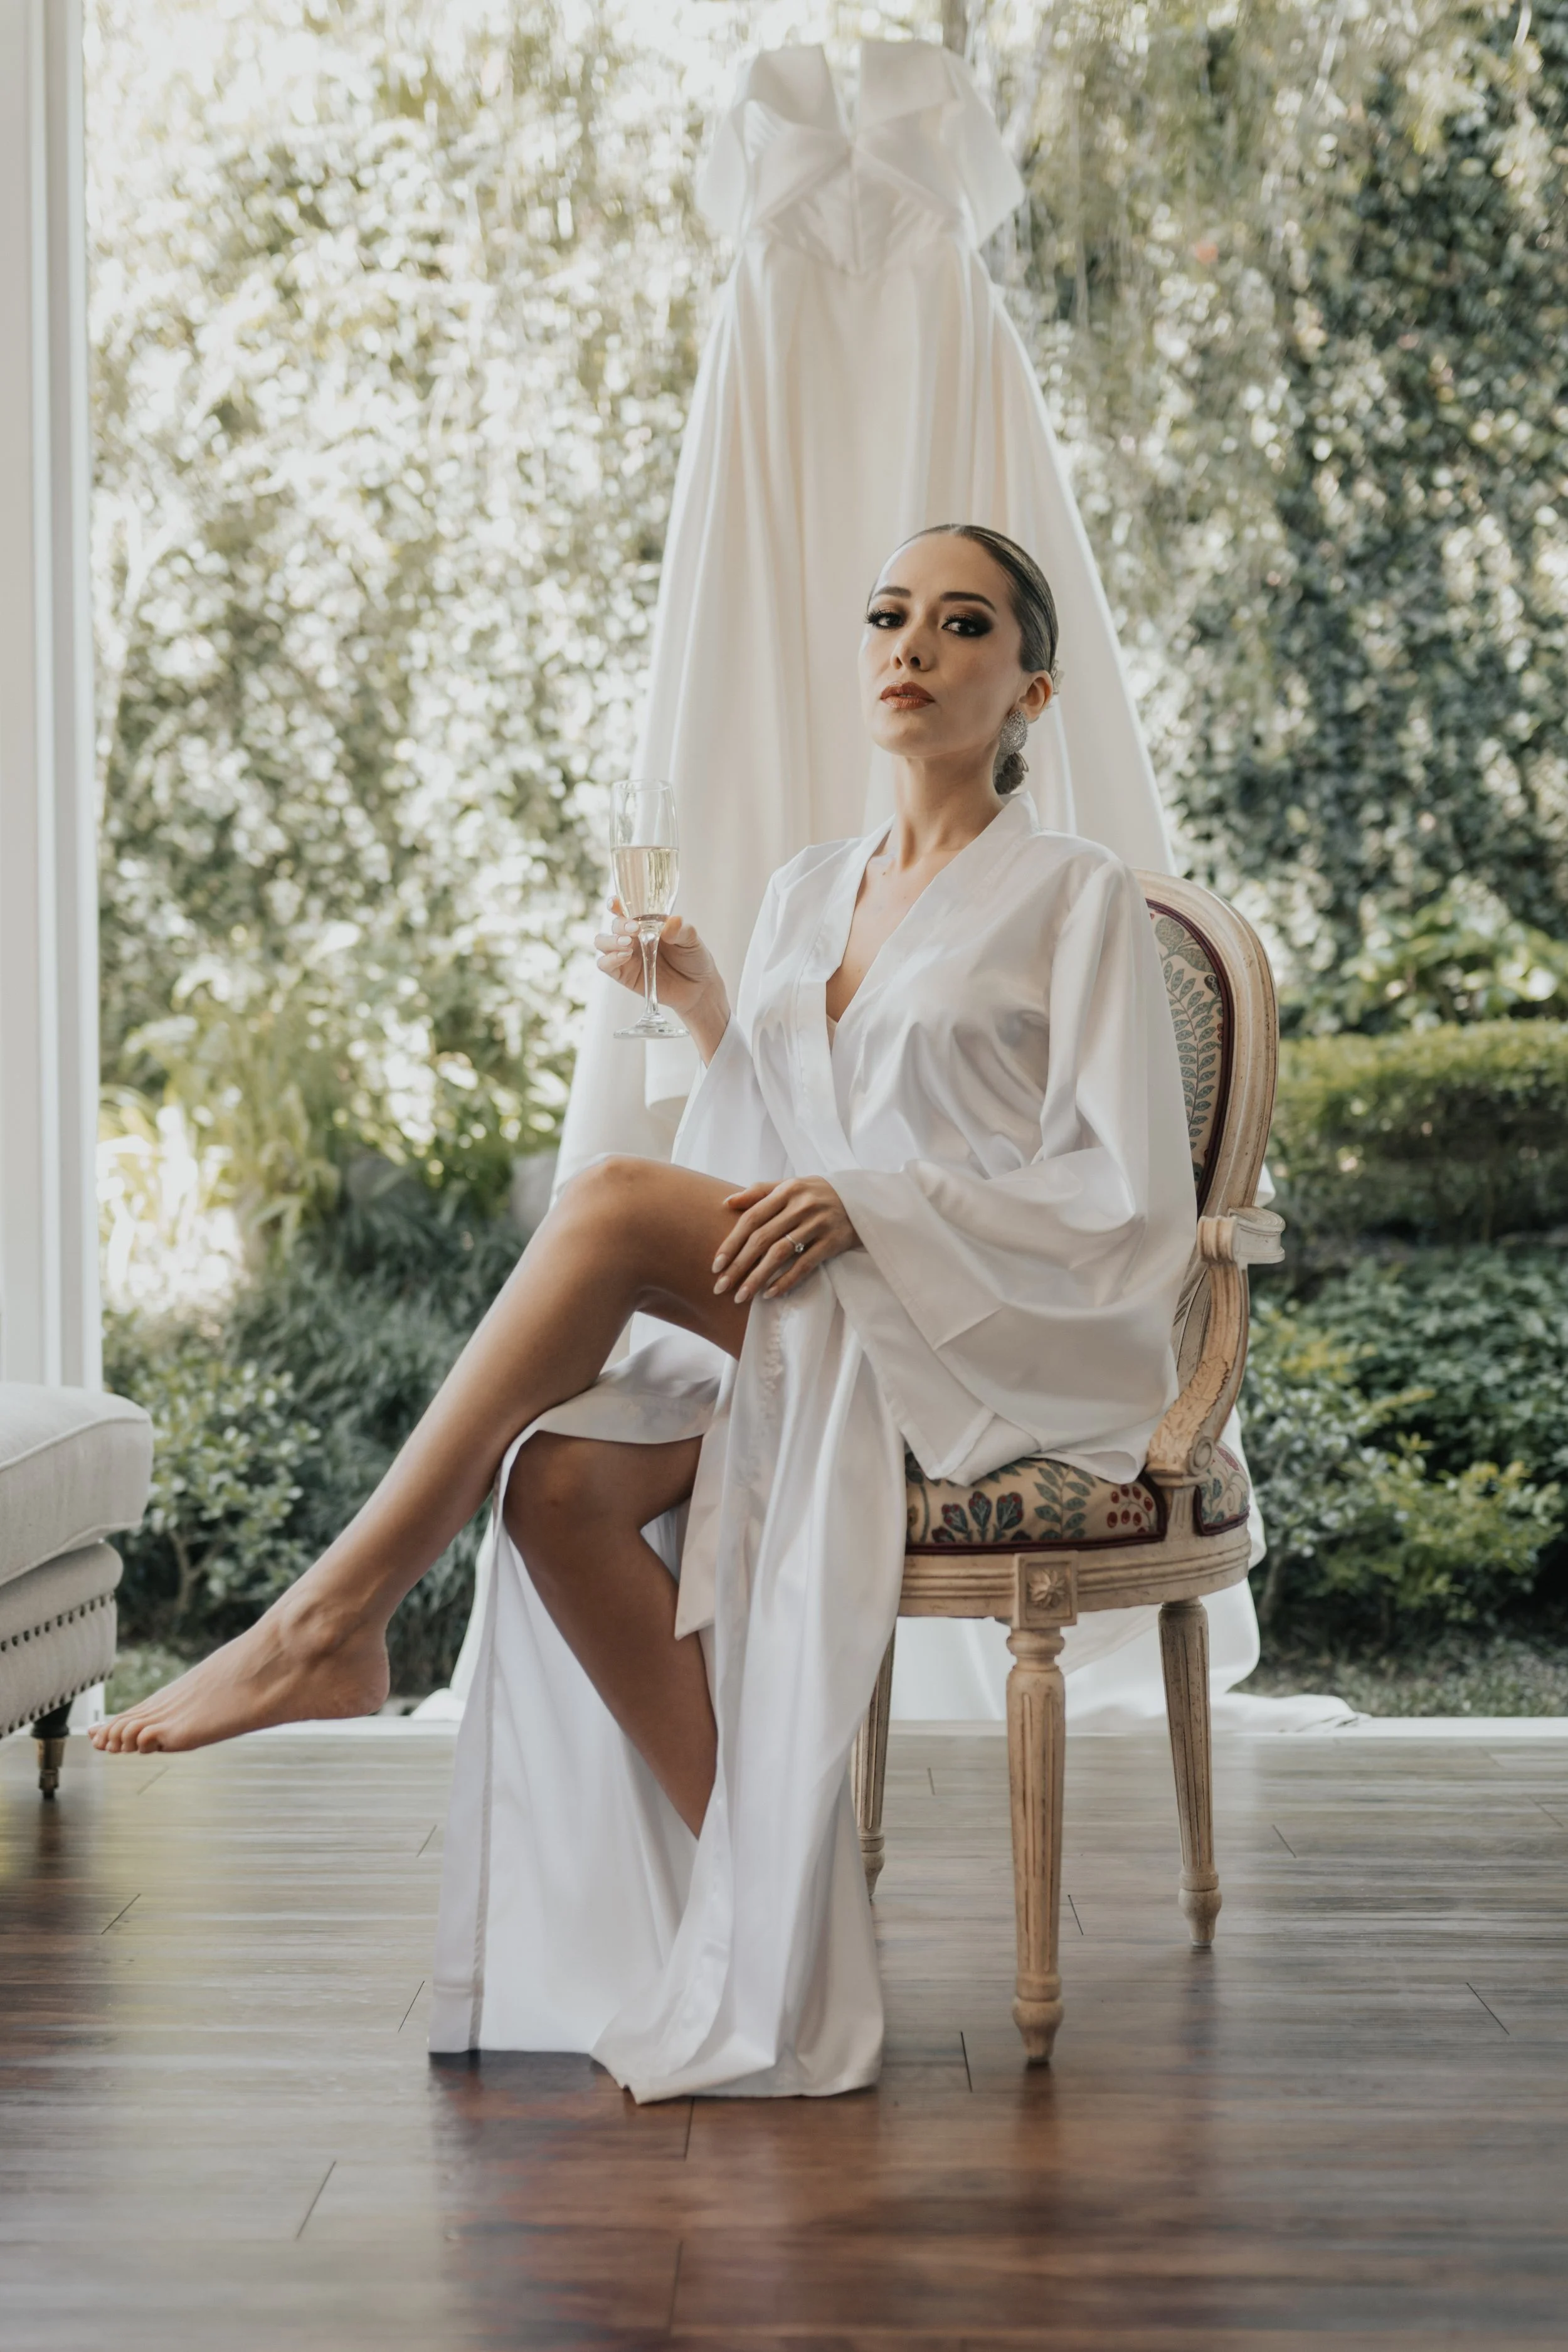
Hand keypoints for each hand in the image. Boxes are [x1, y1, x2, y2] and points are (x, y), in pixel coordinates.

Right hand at [594, 901, 719, 1017]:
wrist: (698, 988)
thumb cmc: (693, 959)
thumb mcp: (692, 941)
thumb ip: (681, 930)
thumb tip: (673, 921)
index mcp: (646, 923)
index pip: (625, 909)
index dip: (616, 904)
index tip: (616, 903)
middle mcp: (632, 937)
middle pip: (613, 925)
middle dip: (620, 925)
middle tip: (635, 930)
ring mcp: (626, 955)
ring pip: (602, 942)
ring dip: (611, 940)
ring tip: (628, 944)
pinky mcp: (624, 974)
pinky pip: (605, 965)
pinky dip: (610, 959)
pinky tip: (625, 956)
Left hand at [712, 1177, 860, 1303]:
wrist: (860, 1199)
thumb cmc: (815, 1195)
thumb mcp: (790, 1186)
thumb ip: (759, 1192)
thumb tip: (727, 1203)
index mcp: (787, 1190)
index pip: (752, 1218)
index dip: (732, 1243)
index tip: (716, 1265)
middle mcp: (801, 1206)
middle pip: (762, 1239)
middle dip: (738, 1265)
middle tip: (721, 1287)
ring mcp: (818, 1224)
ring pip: (780, 1254)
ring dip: (757, 1278)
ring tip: (741, 1296)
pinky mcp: (833, 1241)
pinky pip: (805, 1265)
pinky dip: (786, 1280)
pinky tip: (770, 1294)